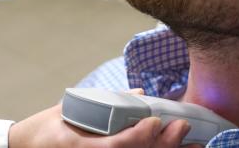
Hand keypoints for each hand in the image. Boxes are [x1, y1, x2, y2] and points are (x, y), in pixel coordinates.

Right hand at [8, 102, 195, 147]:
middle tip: (182, 128)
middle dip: (163, 145)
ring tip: (193, 146)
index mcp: (82, 146)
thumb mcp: (70, 109)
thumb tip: (139, 94)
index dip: (140, 136)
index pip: (117, 146)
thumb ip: (104, 102)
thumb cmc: (45, 129)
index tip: (155, 121)